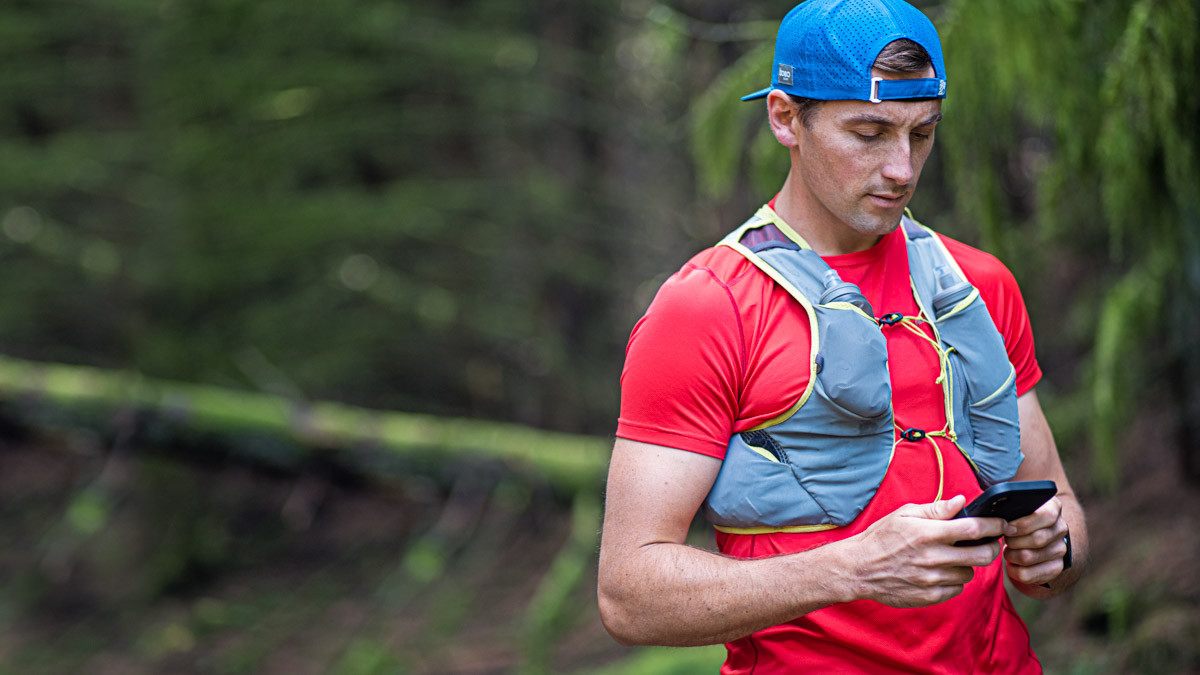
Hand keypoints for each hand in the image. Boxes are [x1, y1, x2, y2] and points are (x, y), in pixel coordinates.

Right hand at [844, 495, 1005, 607]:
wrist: (858, 569)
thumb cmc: (880, 537)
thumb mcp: (904, 514)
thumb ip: (936, 509)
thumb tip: (962, 502)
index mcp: (928, 533)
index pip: (974, 528)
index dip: (994, 525)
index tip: (1001, 524)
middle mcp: (933, 557)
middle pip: (983, 556)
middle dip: (992, 548)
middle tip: (988, 543)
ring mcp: (933, 580)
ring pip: (969, 573)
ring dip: (966, 564)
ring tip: (950, 557)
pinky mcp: (930, 596)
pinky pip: (956, 589)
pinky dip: (953, 580)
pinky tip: (939, 571)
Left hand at [1003, 497, 1068, 584]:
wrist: (1032, 537)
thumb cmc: (1017, 519)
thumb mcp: (1017, 508)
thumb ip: (1010, 506)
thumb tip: (996, 513)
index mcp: (1053, 508)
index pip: (1046, 516)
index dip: (1023, 524)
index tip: (1007, 527)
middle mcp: (1061, 528)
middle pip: (1037, 539)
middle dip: (1013, 541)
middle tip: (1006, 539)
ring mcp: (1060, 549)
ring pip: (1028, 557)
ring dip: (1011, 555)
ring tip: (1008, 550)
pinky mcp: (1055, 568)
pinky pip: (1027, 574)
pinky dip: (1013, 570)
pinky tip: (1012, 563)